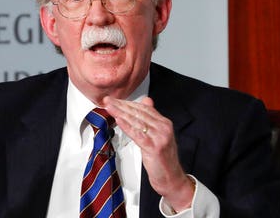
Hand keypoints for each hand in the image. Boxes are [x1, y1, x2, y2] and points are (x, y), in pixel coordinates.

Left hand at [104, 96, 193, 211]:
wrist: (172, 179)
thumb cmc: (163, 160)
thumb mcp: (158, 135)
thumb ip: (152, 119)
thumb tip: (146, 101)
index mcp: (164, 123)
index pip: (144, 108)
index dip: (127, 103)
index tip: (115, 100)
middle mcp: (163, 128)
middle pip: (139, 113)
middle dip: (121, 106)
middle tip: (108, 100)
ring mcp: (160, 137)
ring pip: (137, 121)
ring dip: (120, 113)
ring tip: (109, 107)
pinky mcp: (154, 147)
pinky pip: (137, 134)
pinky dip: (126, 126)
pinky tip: (118, 120)